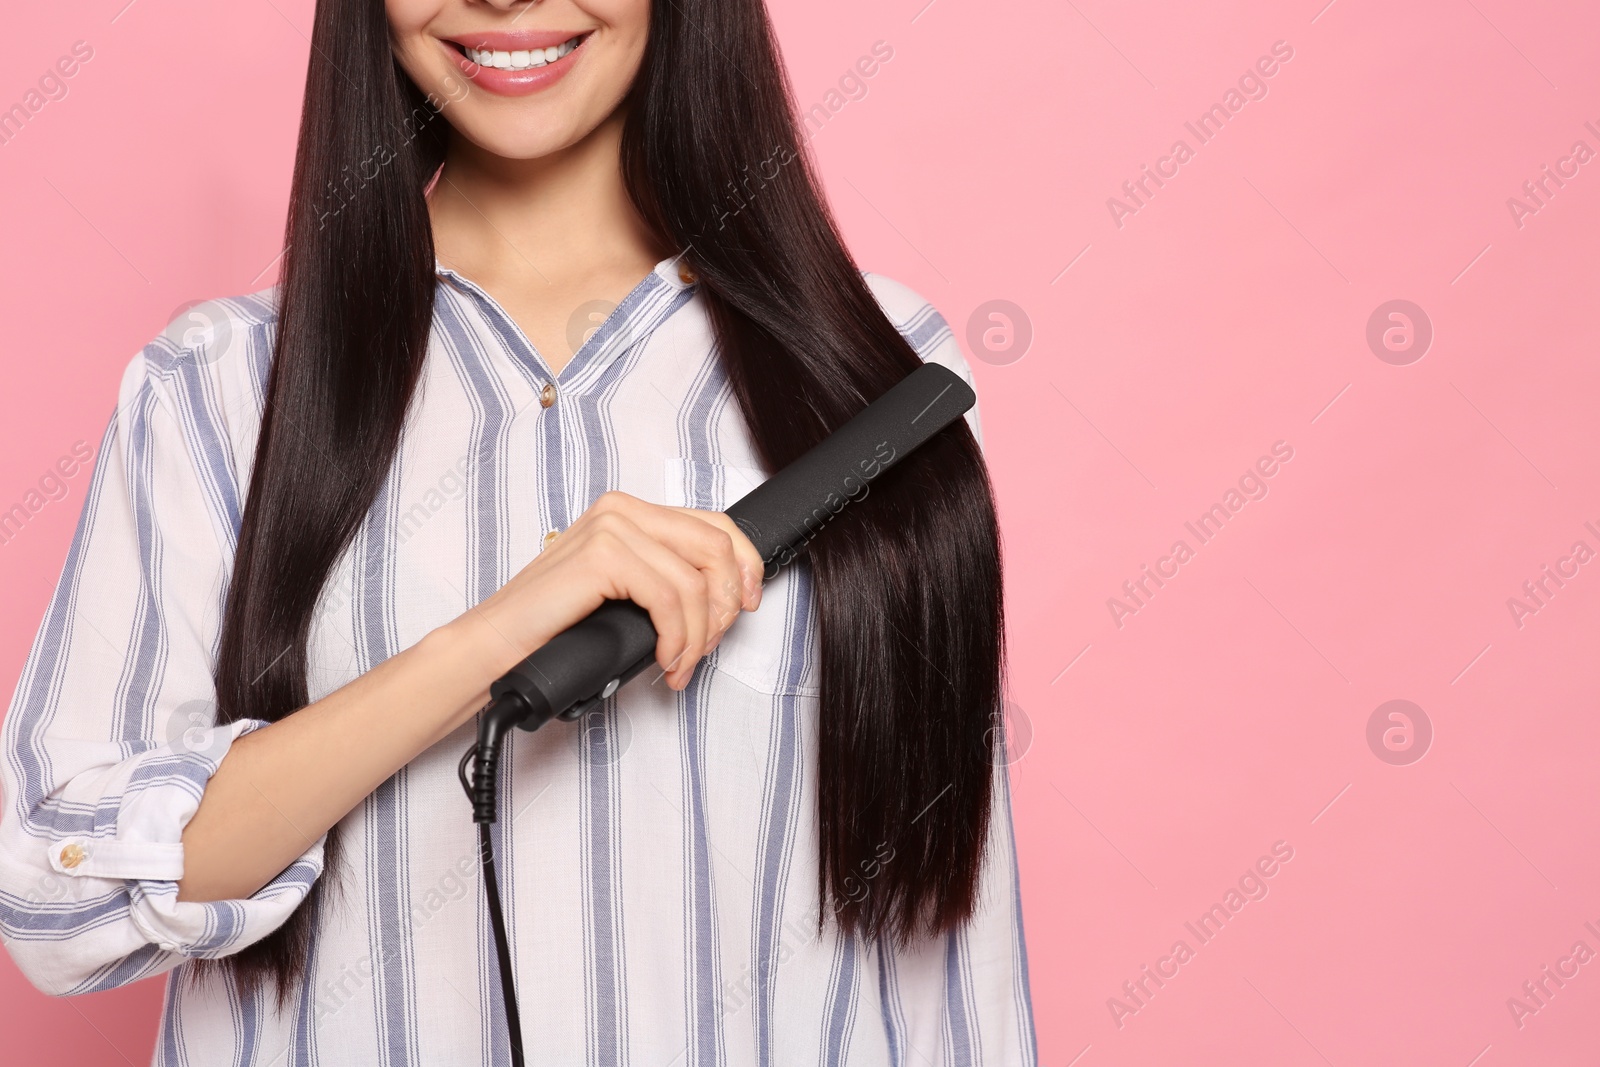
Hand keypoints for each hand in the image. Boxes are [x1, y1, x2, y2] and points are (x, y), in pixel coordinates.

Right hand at [460, 492, 764, 690]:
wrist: (497, 647)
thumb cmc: (555, 627)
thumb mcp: (625, 594)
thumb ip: (665, 578)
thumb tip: (727, 595)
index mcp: (630, 512)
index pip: (716, 524)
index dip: (746, 566)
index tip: (747, 605)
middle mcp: (622, 510)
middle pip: (717, 548)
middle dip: (725, 606)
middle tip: (707, 646)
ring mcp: (612, 528)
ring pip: (697, 581)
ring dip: (699, 635)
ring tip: (680, 664)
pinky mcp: (604, 555)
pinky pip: (671, 600)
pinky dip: (678, 638)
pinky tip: (667, 660)